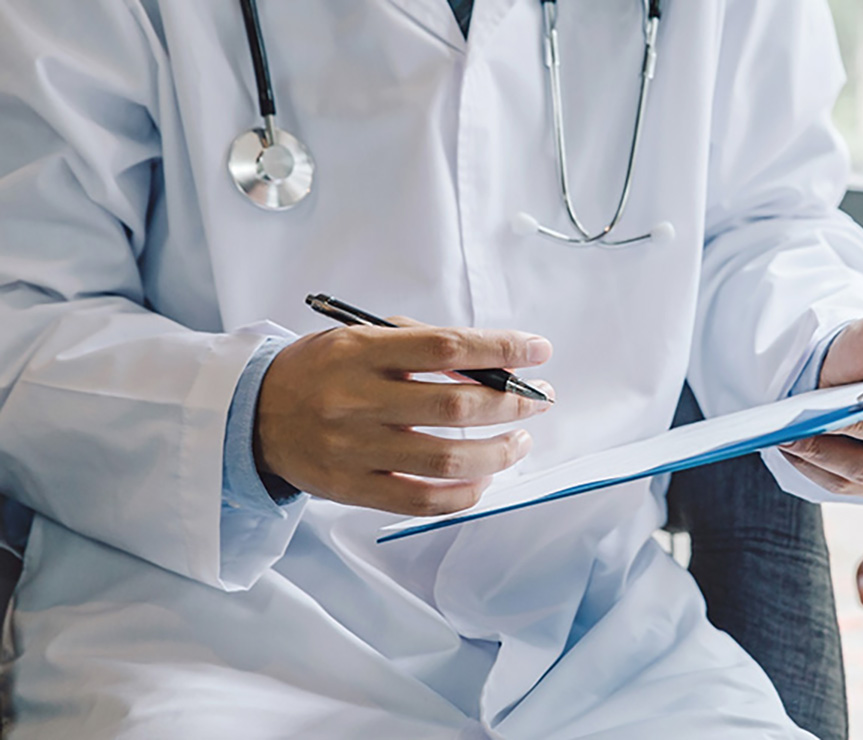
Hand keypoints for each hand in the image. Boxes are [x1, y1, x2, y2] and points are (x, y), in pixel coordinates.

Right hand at [255, 321, 553, 515]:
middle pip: (454, 406)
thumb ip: (419, 344)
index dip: (501, 349)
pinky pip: (421, 501)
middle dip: (511, 403)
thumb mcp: (359, 338)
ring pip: (445, 459)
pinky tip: (485, 478)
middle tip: (539, 399)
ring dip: (497, 452)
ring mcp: (353, 449)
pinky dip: (464, 494)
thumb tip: (491, 362)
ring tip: (519, 441)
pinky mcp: (351, 489)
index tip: (537, 351)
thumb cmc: (320, 371)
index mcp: (360, 352)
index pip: (446, 347)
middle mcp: (356, 400)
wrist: (252, 416)